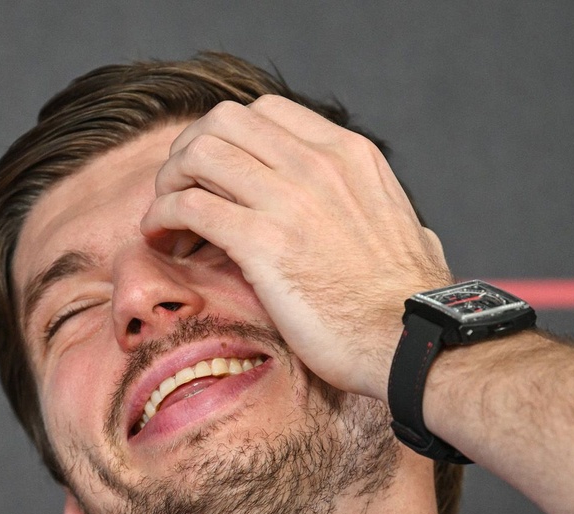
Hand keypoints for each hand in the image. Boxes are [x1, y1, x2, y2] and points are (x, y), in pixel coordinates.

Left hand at [140, 95, 452, 399]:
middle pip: (222, 122)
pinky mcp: (262, 242)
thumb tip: (411, 231)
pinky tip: (164, 240)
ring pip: (198, 154)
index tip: (215, 175)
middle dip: (189, 153)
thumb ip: (389, 219)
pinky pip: (188, 205)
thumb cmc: (408, 304)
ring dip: (170, 183)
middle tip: (180, 192)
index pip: (265, 112)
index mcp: (349, 156)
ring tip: (167, 219)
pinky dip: (162, 218)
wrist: (411, 341)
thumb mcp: (410, 232)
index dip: (227, 138)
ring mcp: (288, 199)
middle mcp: (316, 165)